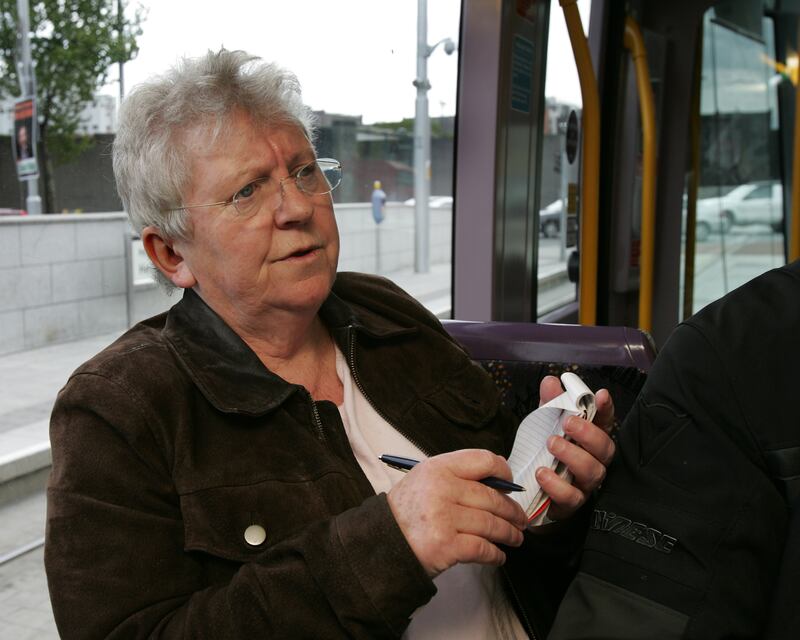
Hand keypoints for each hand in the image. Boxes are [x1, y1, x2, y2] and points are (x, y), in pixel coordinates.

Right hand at [386, 449, 527, 577]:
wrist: (382, 542)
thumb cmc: (407, 511)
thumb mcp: (425, 479)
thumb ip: (457, 475)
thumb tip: (498, 482)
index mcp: (438, 468)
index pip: (483, 460)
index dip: (504, 472)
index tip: (510, 485)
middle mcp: (442, 489)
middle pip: (492, 497)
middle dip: (513, 512)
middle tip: (521, 519)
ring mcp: (444, 518)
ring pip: (492, 524)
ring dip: (509, 534)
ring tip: (515, 537)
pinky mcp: (446, 545)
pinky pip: (483, 548)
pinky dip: (495, 554)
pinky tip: (499, 555)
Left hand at [536, 376, 615, 520]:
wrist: (527, 488)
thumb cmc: (543, 453)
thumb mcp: (544, 425)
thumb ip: (549, 405)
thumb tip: (551, 381)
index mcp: (589, 439)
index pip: (605, 422)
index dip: (606, 409)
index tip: (600, 394)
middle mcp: (593, 461)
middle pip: (605, 448)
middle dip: (589, 434)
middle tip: (568, 423)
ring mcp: (584, 484)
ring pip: (592, 472)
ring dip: (573, 455)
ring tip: (551, 443)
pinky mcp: (570, 504)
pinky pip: (571, 497)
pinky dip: (557, 484)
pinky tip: (542, 472)